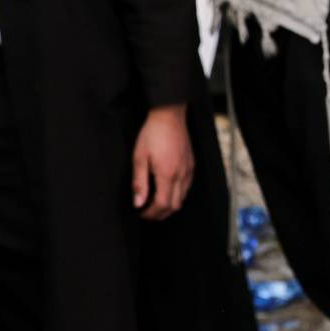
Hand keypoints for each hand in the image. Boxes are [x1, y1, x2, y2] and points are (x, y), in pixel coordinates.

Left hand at [131, 104, 193, 220]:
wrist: (169, 116)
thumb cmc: (153, 134)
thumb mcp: (139, 158)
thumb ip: (139, 183)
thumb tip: (138, 203)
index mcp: (167, 174)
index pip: (162, 204)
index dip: (151, 213)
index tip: (141, 213)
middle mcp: (181, 175)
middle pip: (174, 205)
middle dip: (160, 214)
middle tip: (147, 213)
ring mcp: (188, 170)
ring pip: (183, 198)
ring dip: (169, 205)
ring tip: (156, 204)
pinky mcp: (191, 165)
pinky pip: (187, 187)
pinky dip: (177, 195)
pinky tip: (167, 190)